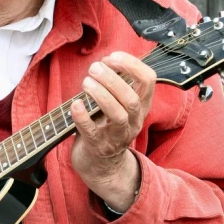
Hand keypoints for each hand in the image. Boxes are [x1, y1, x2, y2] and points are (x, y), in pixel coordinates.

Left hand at [70, 52, 155, 211]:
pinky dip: (83, 117)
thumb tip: (105, 60)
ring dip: (101, 95)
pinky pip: (93, 132)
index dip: (132, 64)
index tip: (112, 57)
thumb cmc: (105, 127)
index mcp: (140, 106)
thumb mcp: (116, 105)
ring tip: (86, 82)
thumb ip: (115, 86)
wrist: (101, 167)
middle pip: (132, 99)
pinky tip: (74, 104)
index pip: (148, 81)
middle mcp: (133, 121)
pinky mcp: (98, 147)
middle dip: (113, 79)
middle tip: (94, 68)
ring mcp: (117, 136)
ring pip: (118, 115)